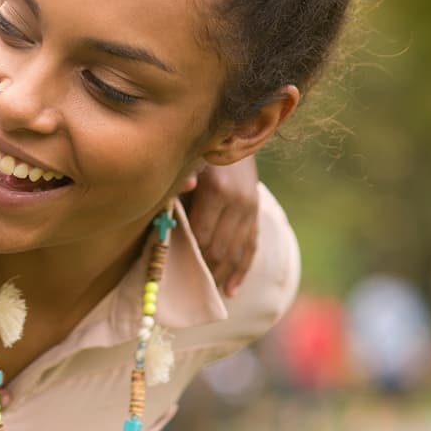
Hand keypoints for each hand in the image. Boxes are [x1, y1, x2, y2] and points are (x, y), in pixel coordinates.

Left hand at [182, 157, 263, 297]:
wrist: (236, 135)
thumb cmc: (199, 154)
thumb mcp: (188, 164)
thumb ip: (180, 182)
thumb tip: (183, 185)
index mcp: (217, 190)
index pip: (202, 234)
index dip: (189, 255)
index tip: (173, 271)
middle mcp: (238, 202)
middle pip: (220, 248)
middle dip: (204, 271)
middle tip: (187, 289)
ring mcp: (251, 210)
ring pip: (237, 252)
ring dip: (221, 275)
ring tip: (207, 294)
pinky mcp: (257, 214)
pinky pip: (251, 248)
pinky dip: (241, 271)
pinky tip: (231, 290)